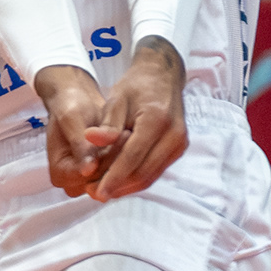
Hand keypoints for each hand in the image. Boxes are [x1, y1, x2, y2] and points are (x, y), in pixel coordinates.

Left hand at [36, 41, 187, 201]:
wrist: (163, 76)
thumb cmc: (137, 85)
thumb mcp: (117, 99)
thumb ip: (106, 124)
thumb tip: (90, 141)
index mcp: (157, 120)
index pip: (133, 157)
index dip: (113, 177)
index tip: (96, 190)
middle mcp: (174, 135)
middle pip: (143, 172)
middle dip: (118, 186)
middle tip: (94, 194)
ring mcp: (179, 144)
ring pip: (151, 176)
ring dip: (127, 187)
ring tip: (103, 191)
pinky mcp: (179, 149)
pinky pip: (156, 171)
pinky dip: (137, 180)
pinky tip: (118, 182)